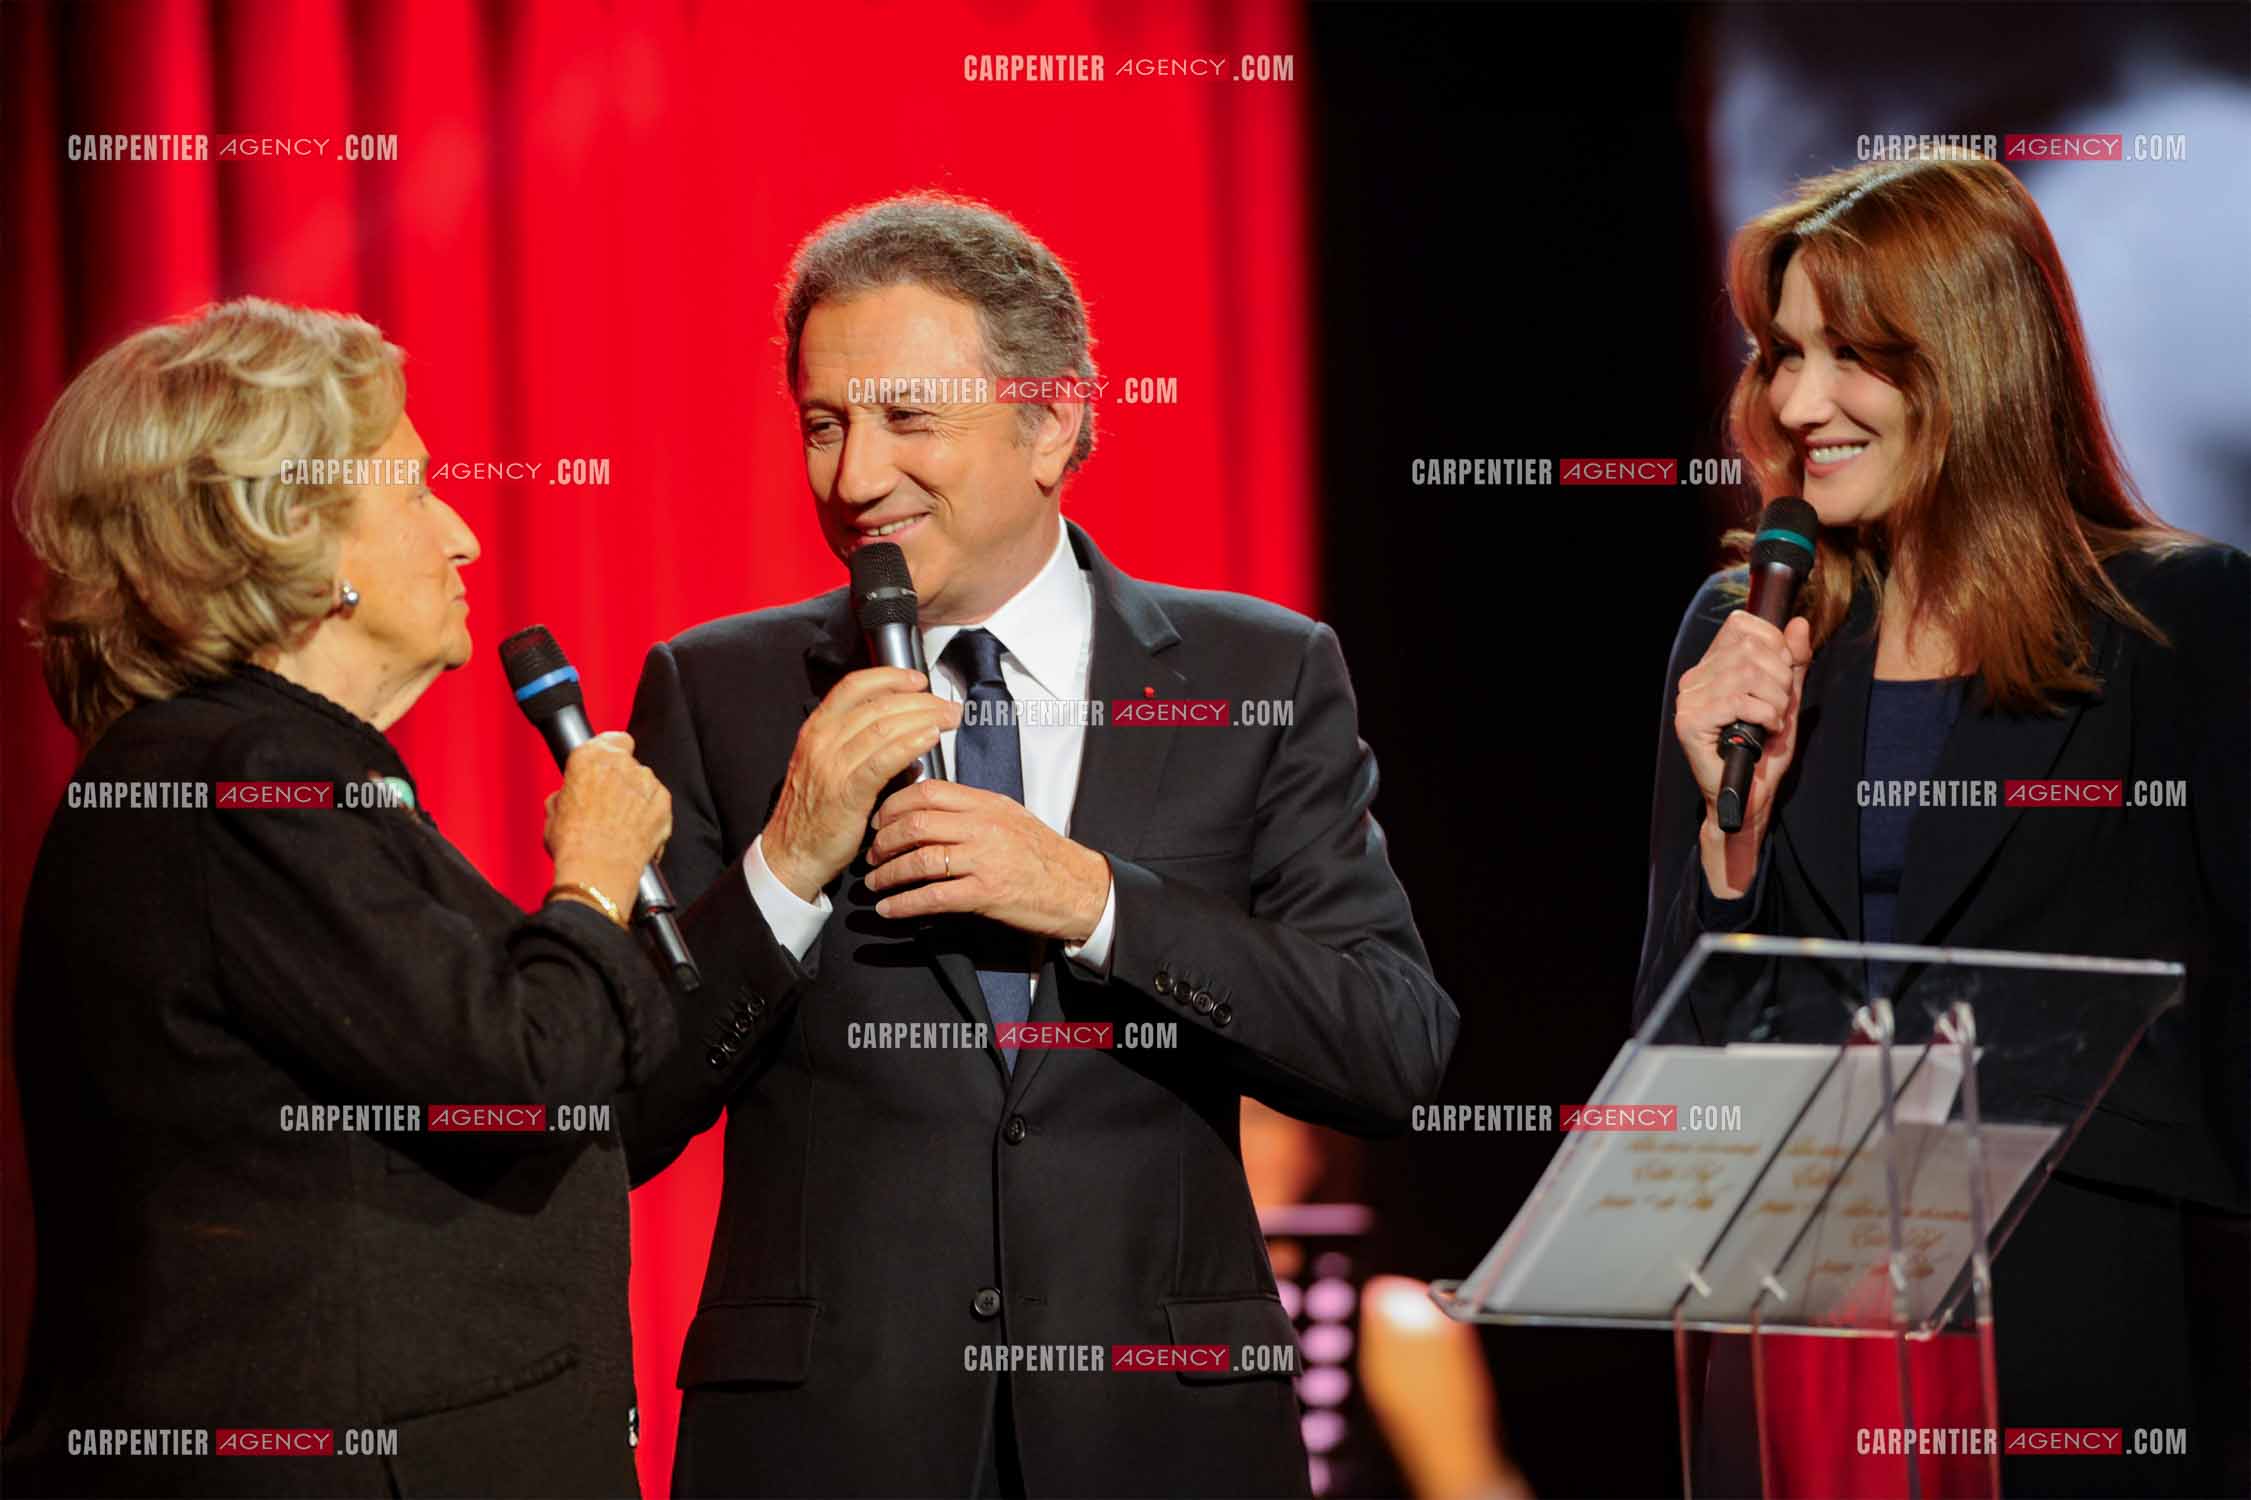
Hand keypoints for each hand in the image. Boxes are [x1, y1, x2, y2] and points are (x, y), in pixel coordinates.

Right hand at [543, 731, 671, 912]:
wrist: (598, 869)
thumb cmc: (573, 843)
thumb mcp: (553, 810)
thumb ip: (567, 791)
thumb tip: (569, 795)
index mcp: (590, 757)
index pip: (613, 738)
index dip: (612, 752)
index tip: (607, 765)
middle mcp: (622, 763)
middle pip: (629, 765)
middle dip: (622, 781)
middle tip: (608, 805)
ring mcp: (646, 782)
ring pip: (645, 784)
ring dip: (637, 799)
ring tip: (620, 825)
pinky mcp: (664, 804)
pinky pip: (658, 805)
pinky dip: (651, 817)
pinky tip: (634, 834)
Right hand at [762, 667, 960, 902]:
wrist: (791, 854)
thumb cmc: (814, 814)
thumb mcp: (828, 767)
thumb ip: (860, 746)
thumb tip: (908, 735)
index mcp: (816, 730)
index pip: (854, 687)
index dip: (890, 677)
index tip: (918, 681)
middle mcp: (822, 741)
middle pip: (878, 705)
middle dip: (920, 701)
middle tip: (947, 706)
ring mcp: (832, 765)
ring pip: (884, 727)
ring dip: (923, 718)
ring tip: (948, 719)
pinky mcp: (846, 791)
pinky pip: (883, 760)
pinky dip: (910, 744)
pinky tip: (930, 738)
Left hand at [863, 780, 1111, 943]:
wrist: (1079, 888)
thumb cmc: (1043, 855)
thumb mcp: (1010, 817)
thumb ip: (972, 809)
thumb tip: (929, 808)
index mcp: (987, 803)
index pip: (928, 791)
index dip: (894, 805)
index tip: (879, 820)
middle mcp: (984, 826)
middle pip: (916, 823)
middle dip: (884, 840)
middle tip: (873, 854)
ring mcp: (985, 860)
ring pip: (920, 860)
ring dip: (888, 874)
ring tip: (875, 883)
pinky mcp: (986, 893)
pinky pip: (934, 897)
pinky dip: (904, 904)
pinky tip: (889, 909)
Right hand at [1674, 611, 1810, 892]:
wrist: (1750, 796)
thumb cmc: (1765, 751)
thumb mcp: (1787, 698)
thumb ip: (1793, 662)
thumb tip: (1798, 624)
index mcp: (1712, 665)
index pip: (1743, 625)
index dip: (1774, 645)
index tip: (1781, 678)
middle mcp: (1695, 677)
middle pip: (1751, 648)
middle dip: (1780, 679)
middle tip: (1779, 708)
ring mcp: (1688, 699)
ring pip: (1748, 673)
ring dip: (1775, 701)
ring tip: (1773, 722)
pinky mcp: (1690, 721)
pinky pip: (1739, 700)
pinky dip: (1764, 715)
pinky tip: (1764, 731)